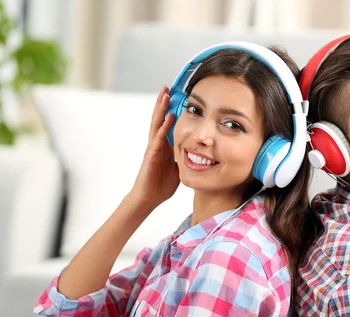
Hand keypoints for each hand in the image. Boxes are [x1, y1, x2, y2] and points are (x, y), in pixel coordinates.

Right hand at [128, 86, 179, 209]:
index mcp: (165, 145)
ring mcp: (154, 148)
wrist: (150, 197)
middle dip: (163, 103)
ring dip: (160, 108)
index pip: (167, 123)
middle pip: (160, 118)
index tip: (175, 95)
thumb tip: (200, 152)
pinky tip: (167, 117)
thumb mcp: (180, 167)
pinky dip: (163, 126)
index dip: (171, 109)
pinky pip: (158, 138)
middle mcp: (158, 143)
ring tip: (164, 94)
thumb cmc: (163, 183)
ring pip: (156, 124)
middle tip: (167, 86)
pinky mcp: (152, 155)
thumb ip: (186, 157)